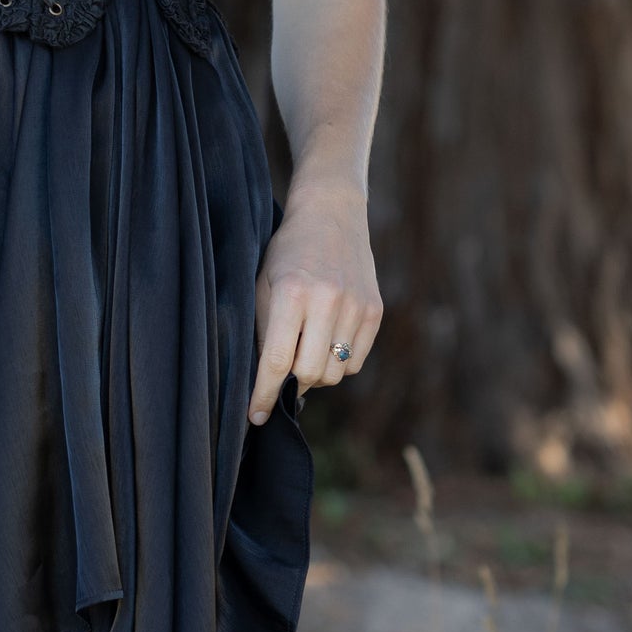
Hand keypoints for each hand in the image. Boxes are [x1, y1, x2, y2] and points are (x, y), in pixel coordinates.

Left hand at [249, 174, 382, 425]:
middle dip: (292, 383)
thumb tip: (269, 384)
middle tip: (283, 373)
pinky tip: (327, 342)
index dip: (264, 395)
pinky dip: (338, 363)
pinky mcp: (375, 311)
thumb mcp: (263, 286)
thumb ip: (265, 333)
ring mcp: (356, 306)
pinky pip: (355, 361)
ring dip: (315, 374)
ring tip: (305, 352)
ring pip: (334, 372)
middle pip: (309, 374)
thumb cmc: (287, 253)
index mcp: (293, 293)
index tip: (257, 417)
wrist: (330, 214)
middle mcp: (328, 300)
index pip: (277, 361)